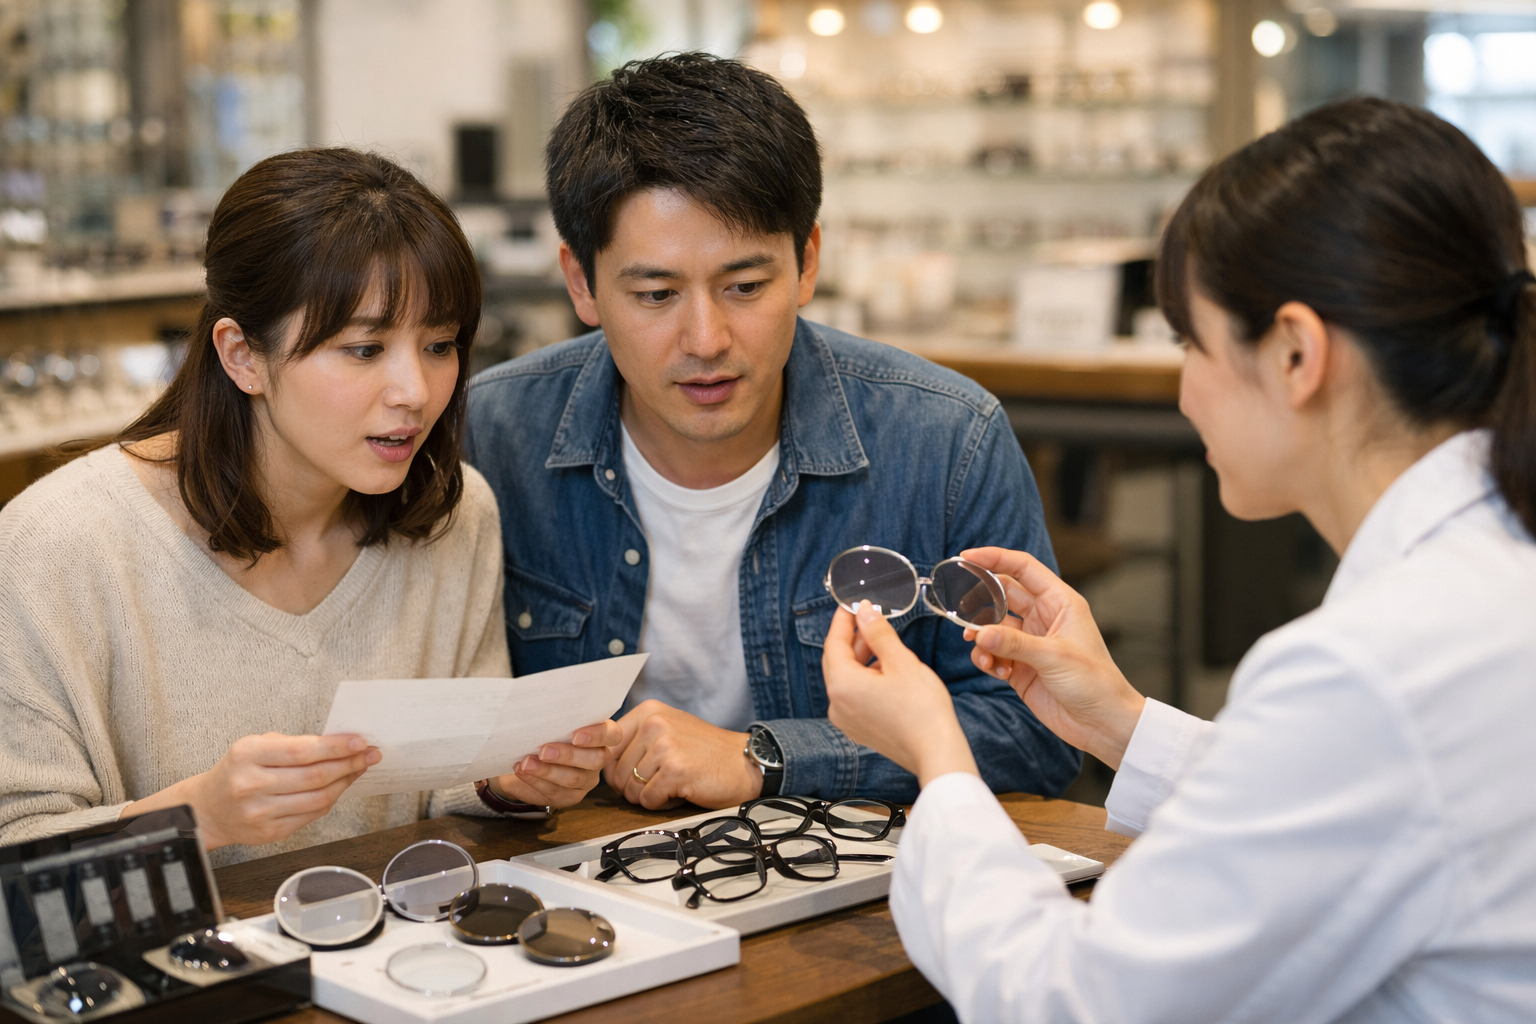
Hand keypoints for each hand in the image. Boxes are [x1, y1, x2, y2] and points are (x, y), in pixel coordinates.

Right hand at [123, 733, 379, 849]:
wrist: (206, 810)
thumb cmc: (237, 771)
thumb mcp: (255, 746)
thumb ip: (293, 744)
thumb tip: (339, 743)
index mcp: (247, 755)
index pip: (302, 751)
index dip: (336, 746)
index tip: (360, 741)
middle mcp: (252, 785)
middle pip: (314, 776)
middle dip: (349, 763)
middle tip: (370, 754)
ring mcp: (260, 813)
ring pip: (318, 799)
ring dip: (345, 782)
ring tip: (360, 769)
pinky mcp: (270, 833)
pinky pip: (311, 816)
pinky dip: (331, 799)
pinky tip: (340, 787)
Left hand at [486, 720, 623, 808]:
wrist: (521, 756)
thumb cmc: (540, 732)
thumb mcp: (549, 720)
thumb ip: (554, 715)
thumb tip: (542, 705)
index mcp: (599, 735)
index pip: (612, 734)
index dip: (598, 735)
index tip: (576, 735)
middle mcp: (597, 758)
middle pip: (594, 760)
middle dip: (568, 755)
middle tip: (544, 750)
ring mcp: (585, 780)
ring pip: (573, 778)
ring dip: (547, 770)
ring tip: (526, 762)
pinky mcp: (569, 796)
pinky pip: (555, 792)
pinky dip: (536, 780)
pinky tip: (523, 771)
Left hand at [603, 700, 762, 809]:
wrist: (744, 763)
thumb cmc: (704, 753)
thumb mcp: (668, 731)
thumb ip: (635, 739)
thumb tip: (597, 759)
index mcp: (648, 711)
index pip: (606, 747)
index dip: (613, 768)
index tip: (624, 773)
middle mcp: (654, 723)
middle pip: (615, 772)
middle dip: (633, 787)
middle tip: (660, 781)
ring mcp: (665, 745)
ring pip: (630, 789)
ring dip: (649, 796)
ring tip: (672, 784)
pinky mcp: (675, 770)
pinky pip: (647, 800)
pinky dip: (661, 804)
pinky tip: (680, 792)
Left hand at [823, 603, 978, 785]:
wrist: (936, 752)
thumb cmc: (922, 709)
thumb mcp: (901, 661)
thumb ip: (878, 633)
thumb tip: (864, 611)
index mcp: (842, 685)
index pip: (833, 643)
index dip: (842, 621)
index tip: (851, 604)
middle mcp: (837, 704)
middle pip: (837, 662)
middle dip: (852, 638)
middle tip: (869, 618)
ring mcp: (847, 720)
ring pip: (847, 679)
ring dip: (861, 658)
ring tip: (882, 642)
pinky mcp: (859, 729)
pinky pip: (854, 696)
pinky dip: (865, 678)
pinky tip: (884, 669)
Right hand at [960, 547, 1145, 769]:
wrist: (1103, 724)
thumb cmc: (1094, 682)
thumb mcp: (1054, 657)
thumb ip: (1014, 643)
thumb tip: (979, 633)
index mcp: (1059, 602)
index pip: (1023, 568)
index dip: (995, 559)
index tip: (966, 558)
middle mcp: (1043, 618)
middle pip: (1002, 596)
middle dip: (979, 601)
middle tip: (958, 609)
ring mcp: (1030, 643)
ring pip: (993, 627)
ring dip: (981, 637)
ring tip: (981, 651)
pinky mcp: (1021, 667)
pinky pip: (994, 654)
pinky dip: (987, 660)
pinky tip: (995, 671)